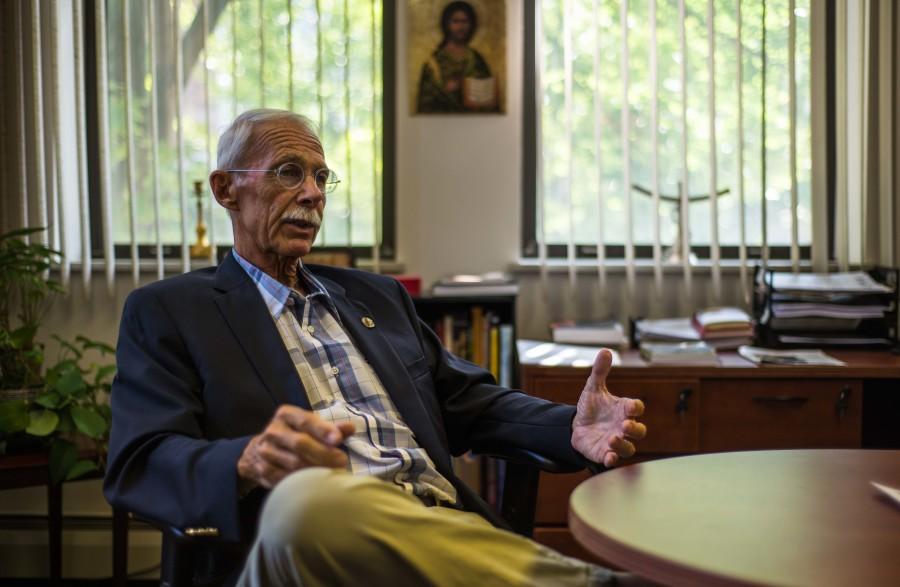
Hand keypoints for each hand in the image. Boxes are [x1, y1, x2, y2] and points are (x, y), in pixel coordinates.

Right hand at [237, 405, 354, 489]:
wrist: (262, 449)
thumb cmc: (295, 435)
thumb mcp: (311, 426)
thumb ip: (331, 428)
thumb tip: (351, 428)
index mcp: (286, 414)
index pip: (306, 421)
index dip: (323, 430)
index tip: (338, 440)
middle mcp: (273, 430)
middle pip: (300, 443)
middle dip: (324, 454)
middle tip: (342, 462)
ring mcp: (266, 451)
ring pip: (294, 463)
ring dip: (316, 470)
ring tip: (333, 474)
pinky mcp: (263, 469)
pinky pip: (285, 478)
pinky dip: (301, 481)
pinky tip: (315, 483)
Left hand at [571, 349, 645, 466]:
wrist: (577, 425)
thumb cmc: (592, 407)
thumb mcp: (593, 388)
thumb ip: (600, 371)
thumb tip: (605, 351)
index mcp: (623, 410)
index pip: (636, 408)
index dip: (635, 408)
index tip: (630, 406)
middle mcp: (623, 427)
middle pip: (639, 431)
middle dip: (634, 429)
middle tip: (625, 424)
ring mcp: (615, 442)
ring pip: (629, 448)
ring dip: (623, 444)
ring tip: (612, 438)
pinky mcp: (604, 453)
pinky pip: (612, 459)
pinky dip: (612, 459)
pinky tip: (608, 457)